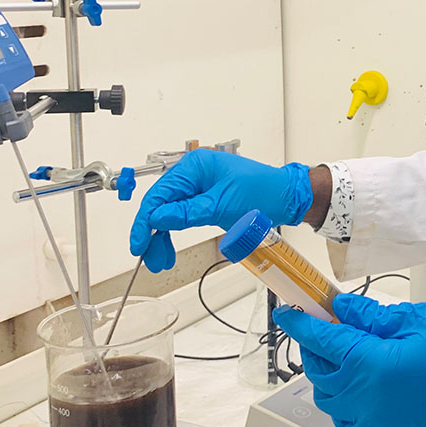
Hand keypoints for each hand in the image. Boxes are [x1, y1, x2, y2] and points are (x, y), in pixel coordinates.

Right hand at [129, 150, 311, 272]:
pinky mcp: (203, 198)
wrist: (286, 197)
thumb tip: (157, 218)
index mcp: (195, 166)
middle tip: (150, 257)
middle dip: (153, 233)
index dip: (145, 221)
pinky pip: (181, 215)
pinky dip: (174, 232)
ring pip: (168, 212)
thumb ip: (187, 212)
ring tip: (161, 260)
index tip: (139, 244)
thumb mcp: (222, 206)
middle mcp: (193, 173)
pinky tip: (168, 248)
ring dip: (162, 236)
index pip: (159, 194)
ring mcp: (198, 186)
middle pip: (160, 204)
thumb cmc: (263, 193)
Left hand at [274, 294, 425, 426]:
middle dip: (314, 344)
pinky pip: (346, 417)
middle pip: (319, 369)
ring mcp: (376, 417)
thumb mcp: (419, 318)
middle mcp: (367, 396)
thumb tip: (343, 309)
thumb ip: (374, 316)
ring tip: (342, 348)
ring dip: (326, 372)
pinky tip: (355, 380)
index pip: (322, 340)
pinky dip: (340, 399)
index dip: (301, 321)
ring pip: (328, 396)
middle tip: (325, 321)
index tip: (290, 309)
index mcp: (373, 365)